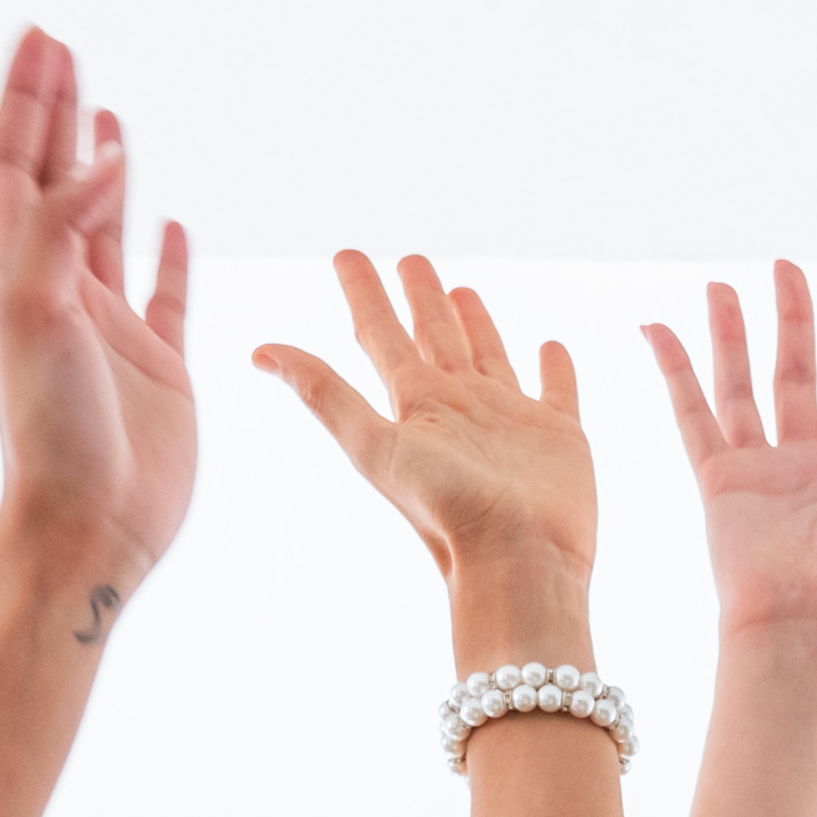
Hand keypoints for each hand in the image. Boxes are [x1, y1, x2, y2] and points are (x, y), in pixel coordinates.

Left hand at [0, 27, 195, 600]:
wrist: (88, 526)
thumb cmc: (50, 432)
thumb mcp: (38, 311)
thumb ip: (64, 227)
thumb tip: (104, 159)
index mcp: (18, 274)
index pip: (15, 164)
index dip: (27, 101)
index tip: (42, 41)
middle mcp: (58, 291)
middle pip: (54, 181)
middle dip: (57, 114)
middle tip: (64, 53)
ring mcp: (106, 327)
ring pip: (102, 227)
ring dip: (102, 170)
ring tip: (108, 118)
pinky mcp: (156, 367)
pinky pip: (161, 295)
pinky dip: (163, 252)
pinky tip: (167, 221)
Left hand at [256, 251, 604, 602]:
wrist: (517, 561)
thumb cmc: (445, 511)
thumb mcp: (371, 444)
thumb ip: (322, 392)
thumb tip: (258, 351)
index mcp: (416, 406)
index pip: (380, 336)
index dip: (363, 294)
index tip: (347, 256)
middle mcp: (459, 408)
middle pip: (434, 338)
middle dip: (421, 298)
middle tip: (412, 260)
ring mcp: (509, 422)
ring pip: (488, 357)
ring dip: (476, 324)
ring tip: (464, 291)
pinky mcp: (559, 438)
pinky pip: (556, 391)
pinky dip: (554, 369)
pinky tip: (549, 347)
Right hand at [650, 265, 816, 641]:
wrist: (801, 623)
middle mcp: (805, 464)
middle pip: (797, 375)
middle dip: (793, 320)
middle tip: (785, 268)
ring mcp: (759, 469)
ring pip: (742, 384)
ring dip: (733, 334)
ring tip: (722, 285)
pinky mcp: (717, 480)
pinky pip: (692, 413)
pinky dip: (675, 370)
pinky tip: (659, 328)